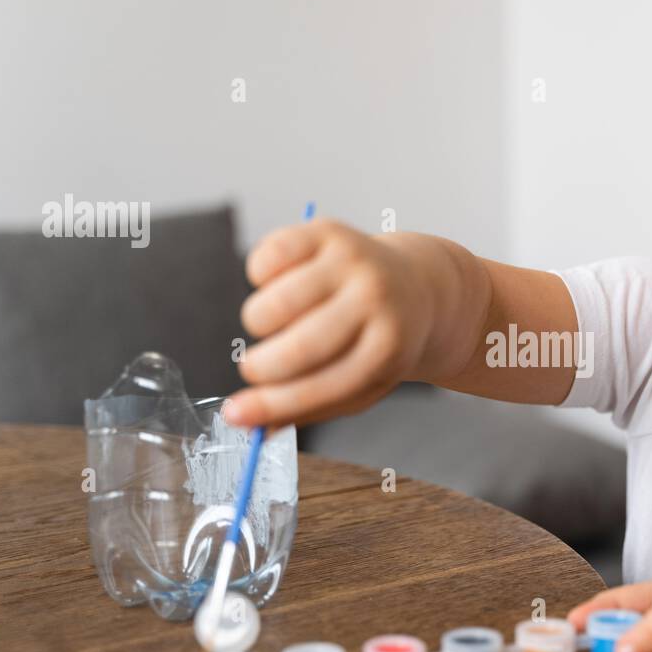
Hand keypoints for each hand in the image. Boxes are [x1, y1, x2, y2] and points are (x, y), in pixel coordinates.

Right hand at [223, 220, 435, 428]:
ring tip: (274, 323)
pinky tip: (281, 283)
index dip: (274, 404)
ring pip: (275, 303)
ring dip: (257, 321)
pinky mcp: (328, 230)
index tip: (234, 414)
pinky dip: (259, 276)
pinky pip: (266, 257)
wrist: (417, 286)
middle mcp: (374, 301)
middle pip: (300, 347)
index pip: (324, 385)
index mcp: (388, 349)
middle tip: (254, 368)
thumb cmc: (377, 344)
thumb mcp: (361, 383)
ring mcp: (352, 262)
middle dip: (261, 367)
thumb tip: (246, 421)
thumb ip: (308, 407)